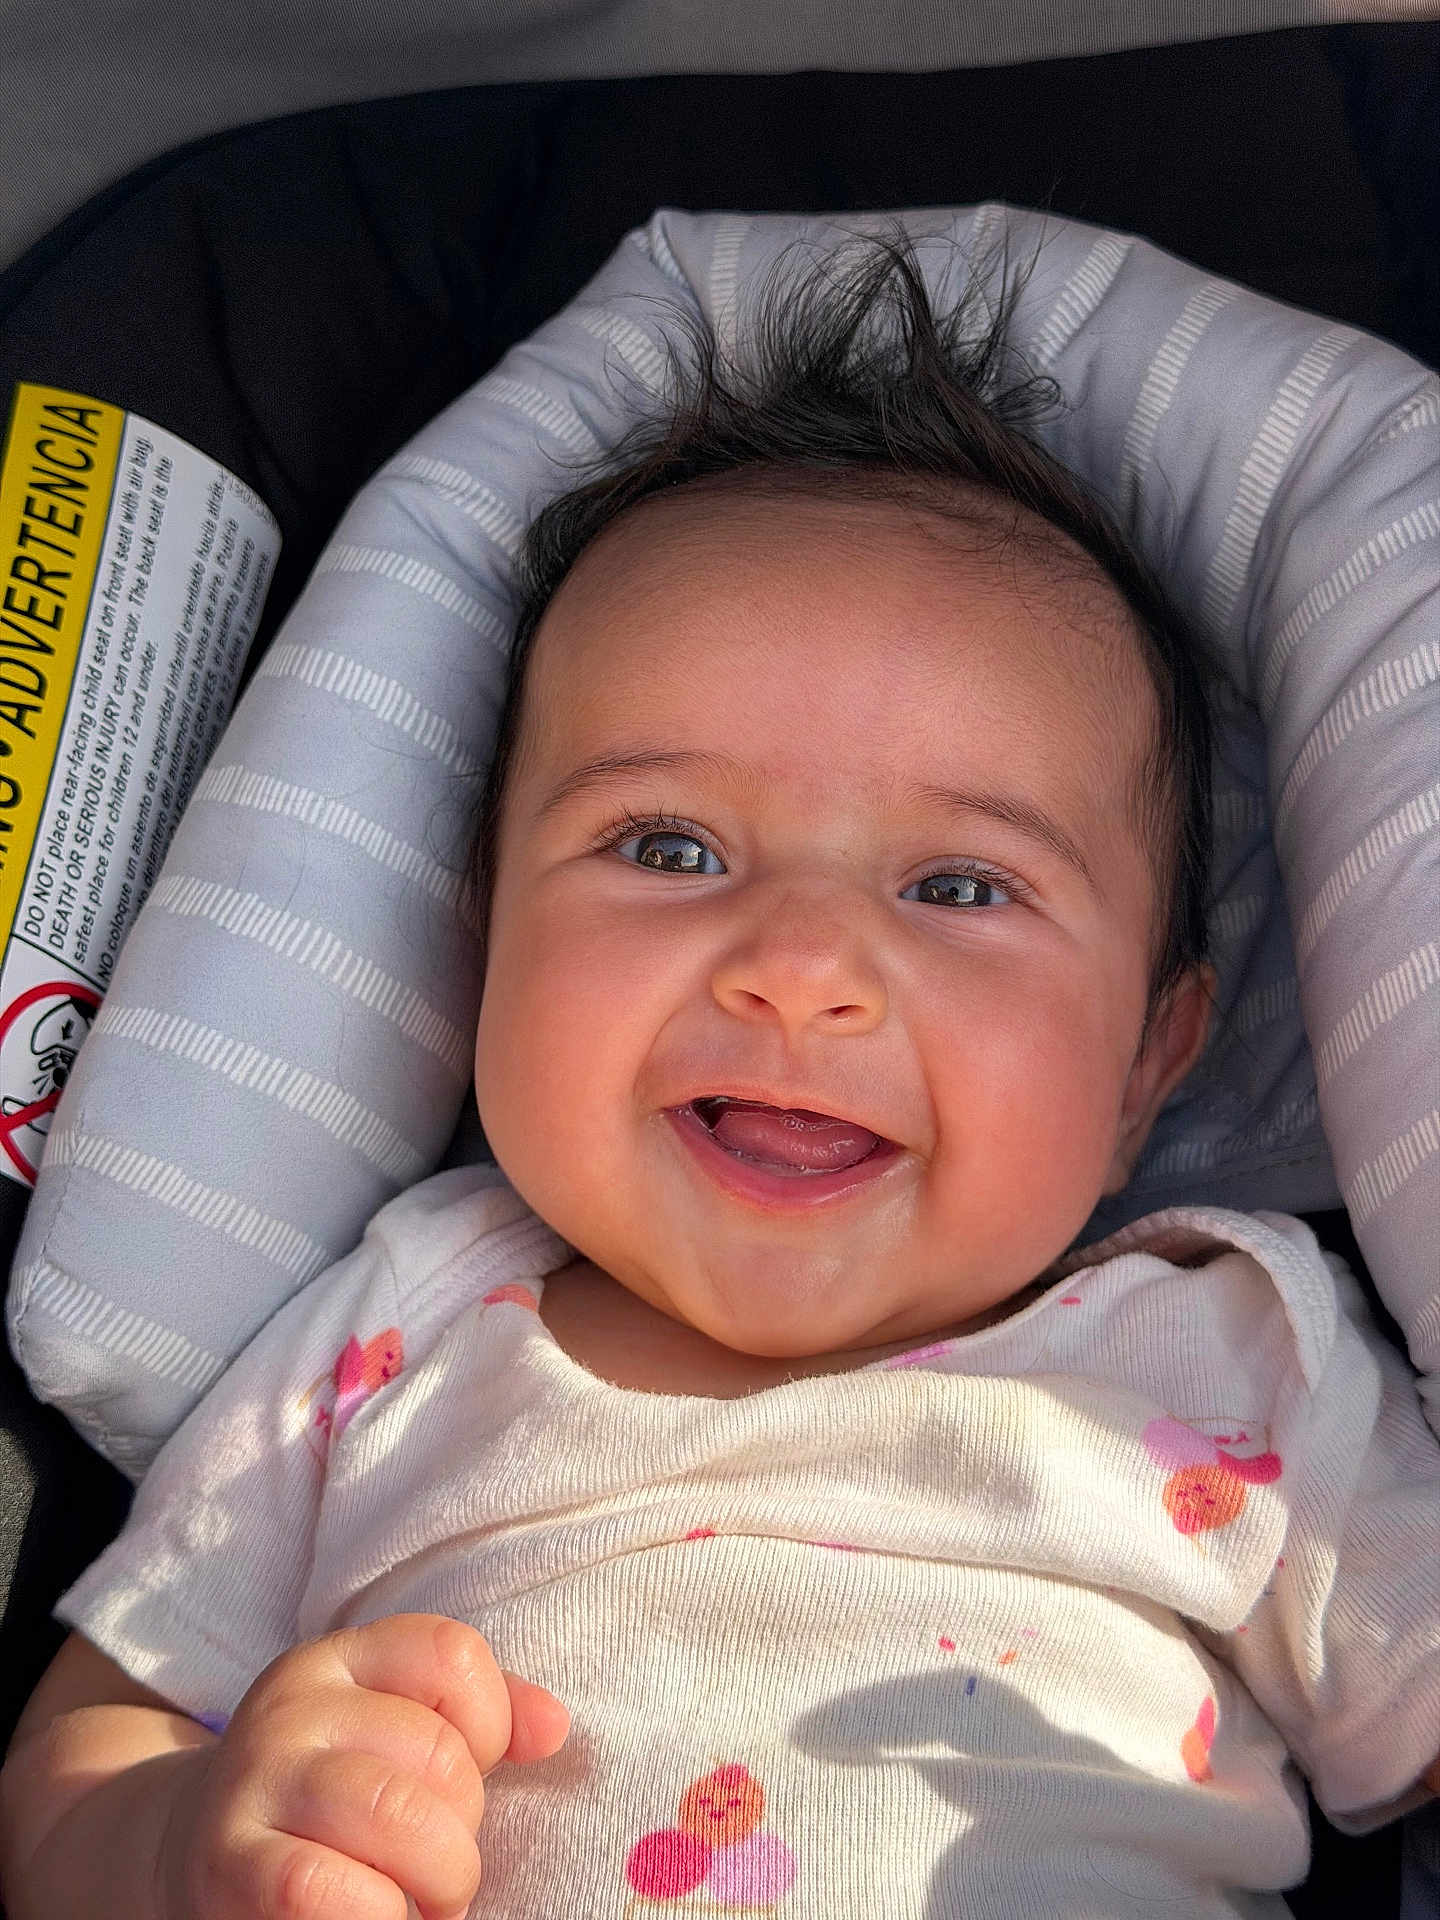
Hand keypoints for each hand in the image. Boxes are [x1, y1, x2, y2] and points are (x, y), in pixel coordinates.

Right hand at [159, 1613, 568, 1919]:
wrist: (191, 1860)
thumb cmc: (327, 1804)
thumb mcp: (393, 1737)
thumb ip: (481, 1722)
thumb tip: (553, 1727)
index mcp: (340, 1660)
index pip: (453, 1655)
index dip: (491, 1724)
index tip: (471, 1777)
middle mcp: (292, 1709)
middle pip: (436, 1752)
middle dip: (463, 1831)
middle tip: (443, 1872)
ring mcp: (253, 1782)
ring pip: (394, 1813)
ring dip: (435, 1882)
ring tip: (421, 1907)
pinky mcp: (225, 1865)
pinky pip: (322, 1887)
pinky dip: (376, 1915)